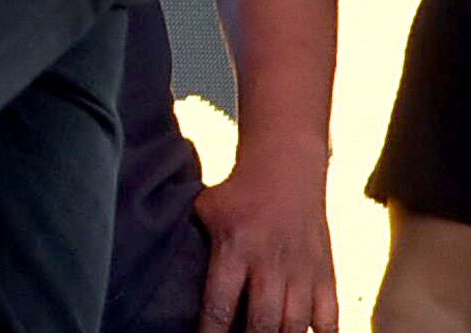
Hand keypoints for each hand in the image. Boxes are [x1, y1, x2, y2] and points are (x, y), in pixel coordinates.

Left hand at [194, 138, 335, 332]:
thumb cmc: (236, 195)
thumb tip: (158, 264)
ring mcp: (302, 273)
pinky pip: (330, 321)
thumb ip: (189, 240)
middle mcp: (270, 264)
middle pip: (262, 323)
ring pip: (295, 326)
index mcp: (235, 248)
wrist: (287, 171)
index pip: (220, 304)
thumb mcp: (204, 209)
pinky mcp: (326, 277)